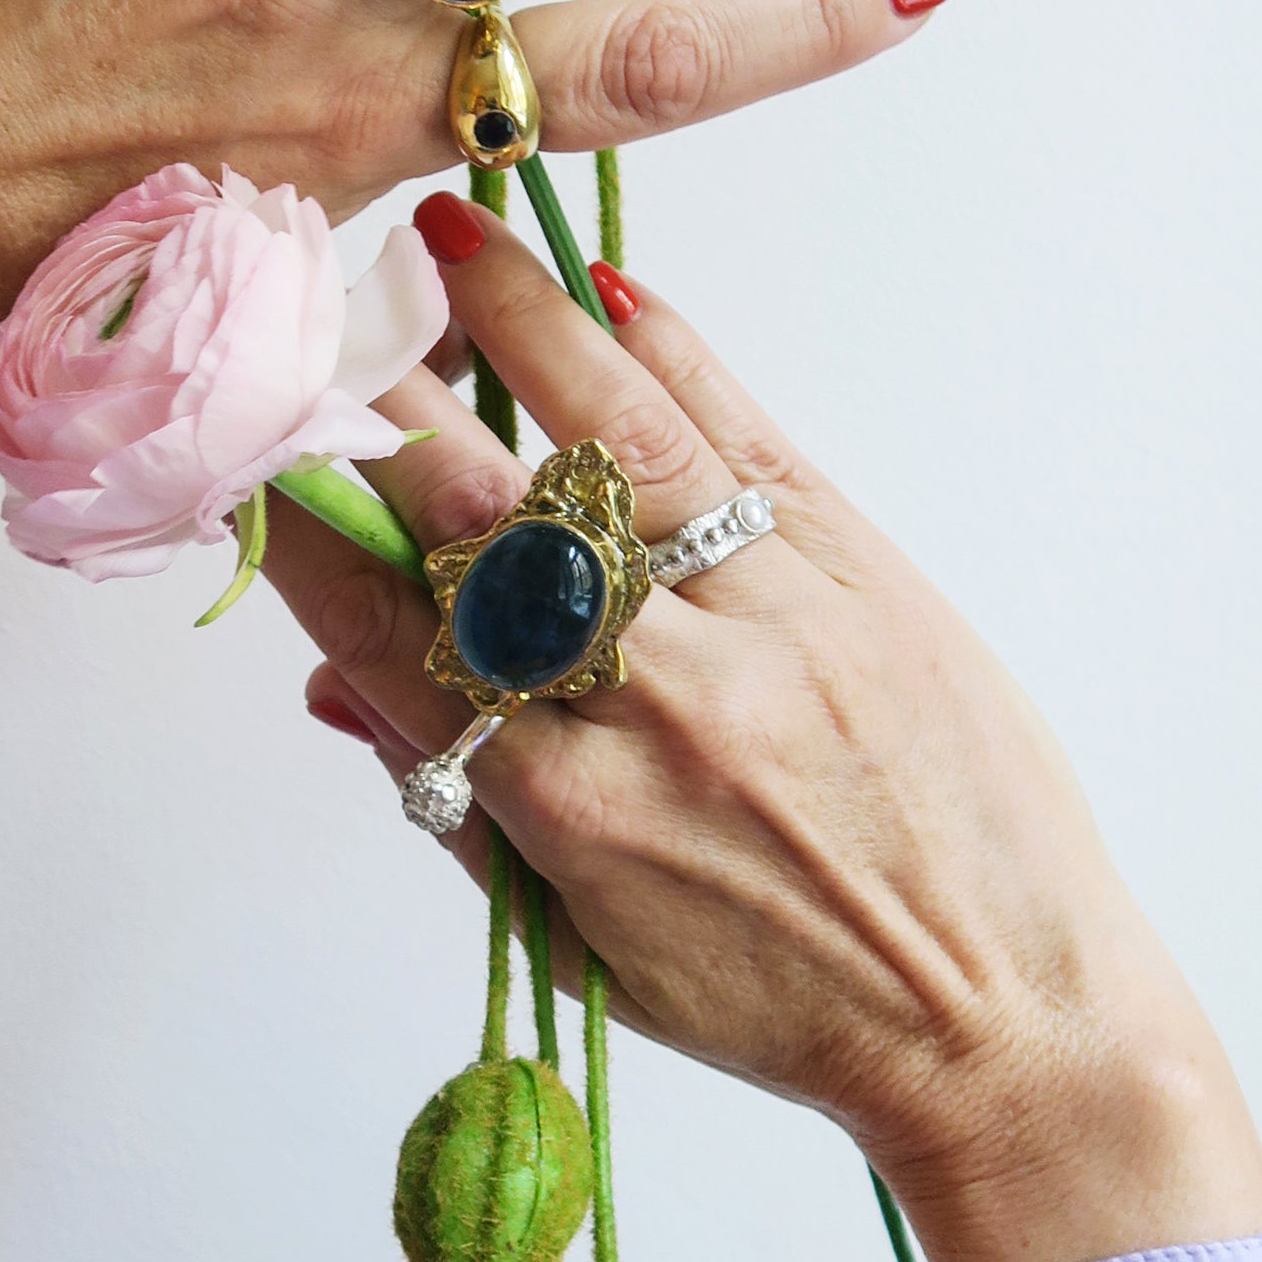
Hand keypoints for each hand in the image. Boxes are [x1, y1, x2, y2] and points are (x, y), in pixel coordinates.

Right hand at [265, 203, 1261, 1261]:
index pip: (389, 639)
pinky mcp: (863, 574)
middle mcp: (662, 703)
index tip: (251, 456)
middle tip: (324, 315)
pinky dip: (677, 353)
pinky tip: (611, 293)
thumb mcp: (591, 951)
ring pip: (619, 441)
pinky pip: (750, 438)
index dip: (304, 537)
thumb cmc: (791, 1002)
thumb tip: (340, 690)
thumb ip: (464, 812)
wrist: (1010, 1020)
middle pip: (485, 520)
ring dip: (523, 328)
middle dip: (387, 408)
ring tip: (451, 241)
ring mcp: (771, 625)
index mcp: (570, 809)